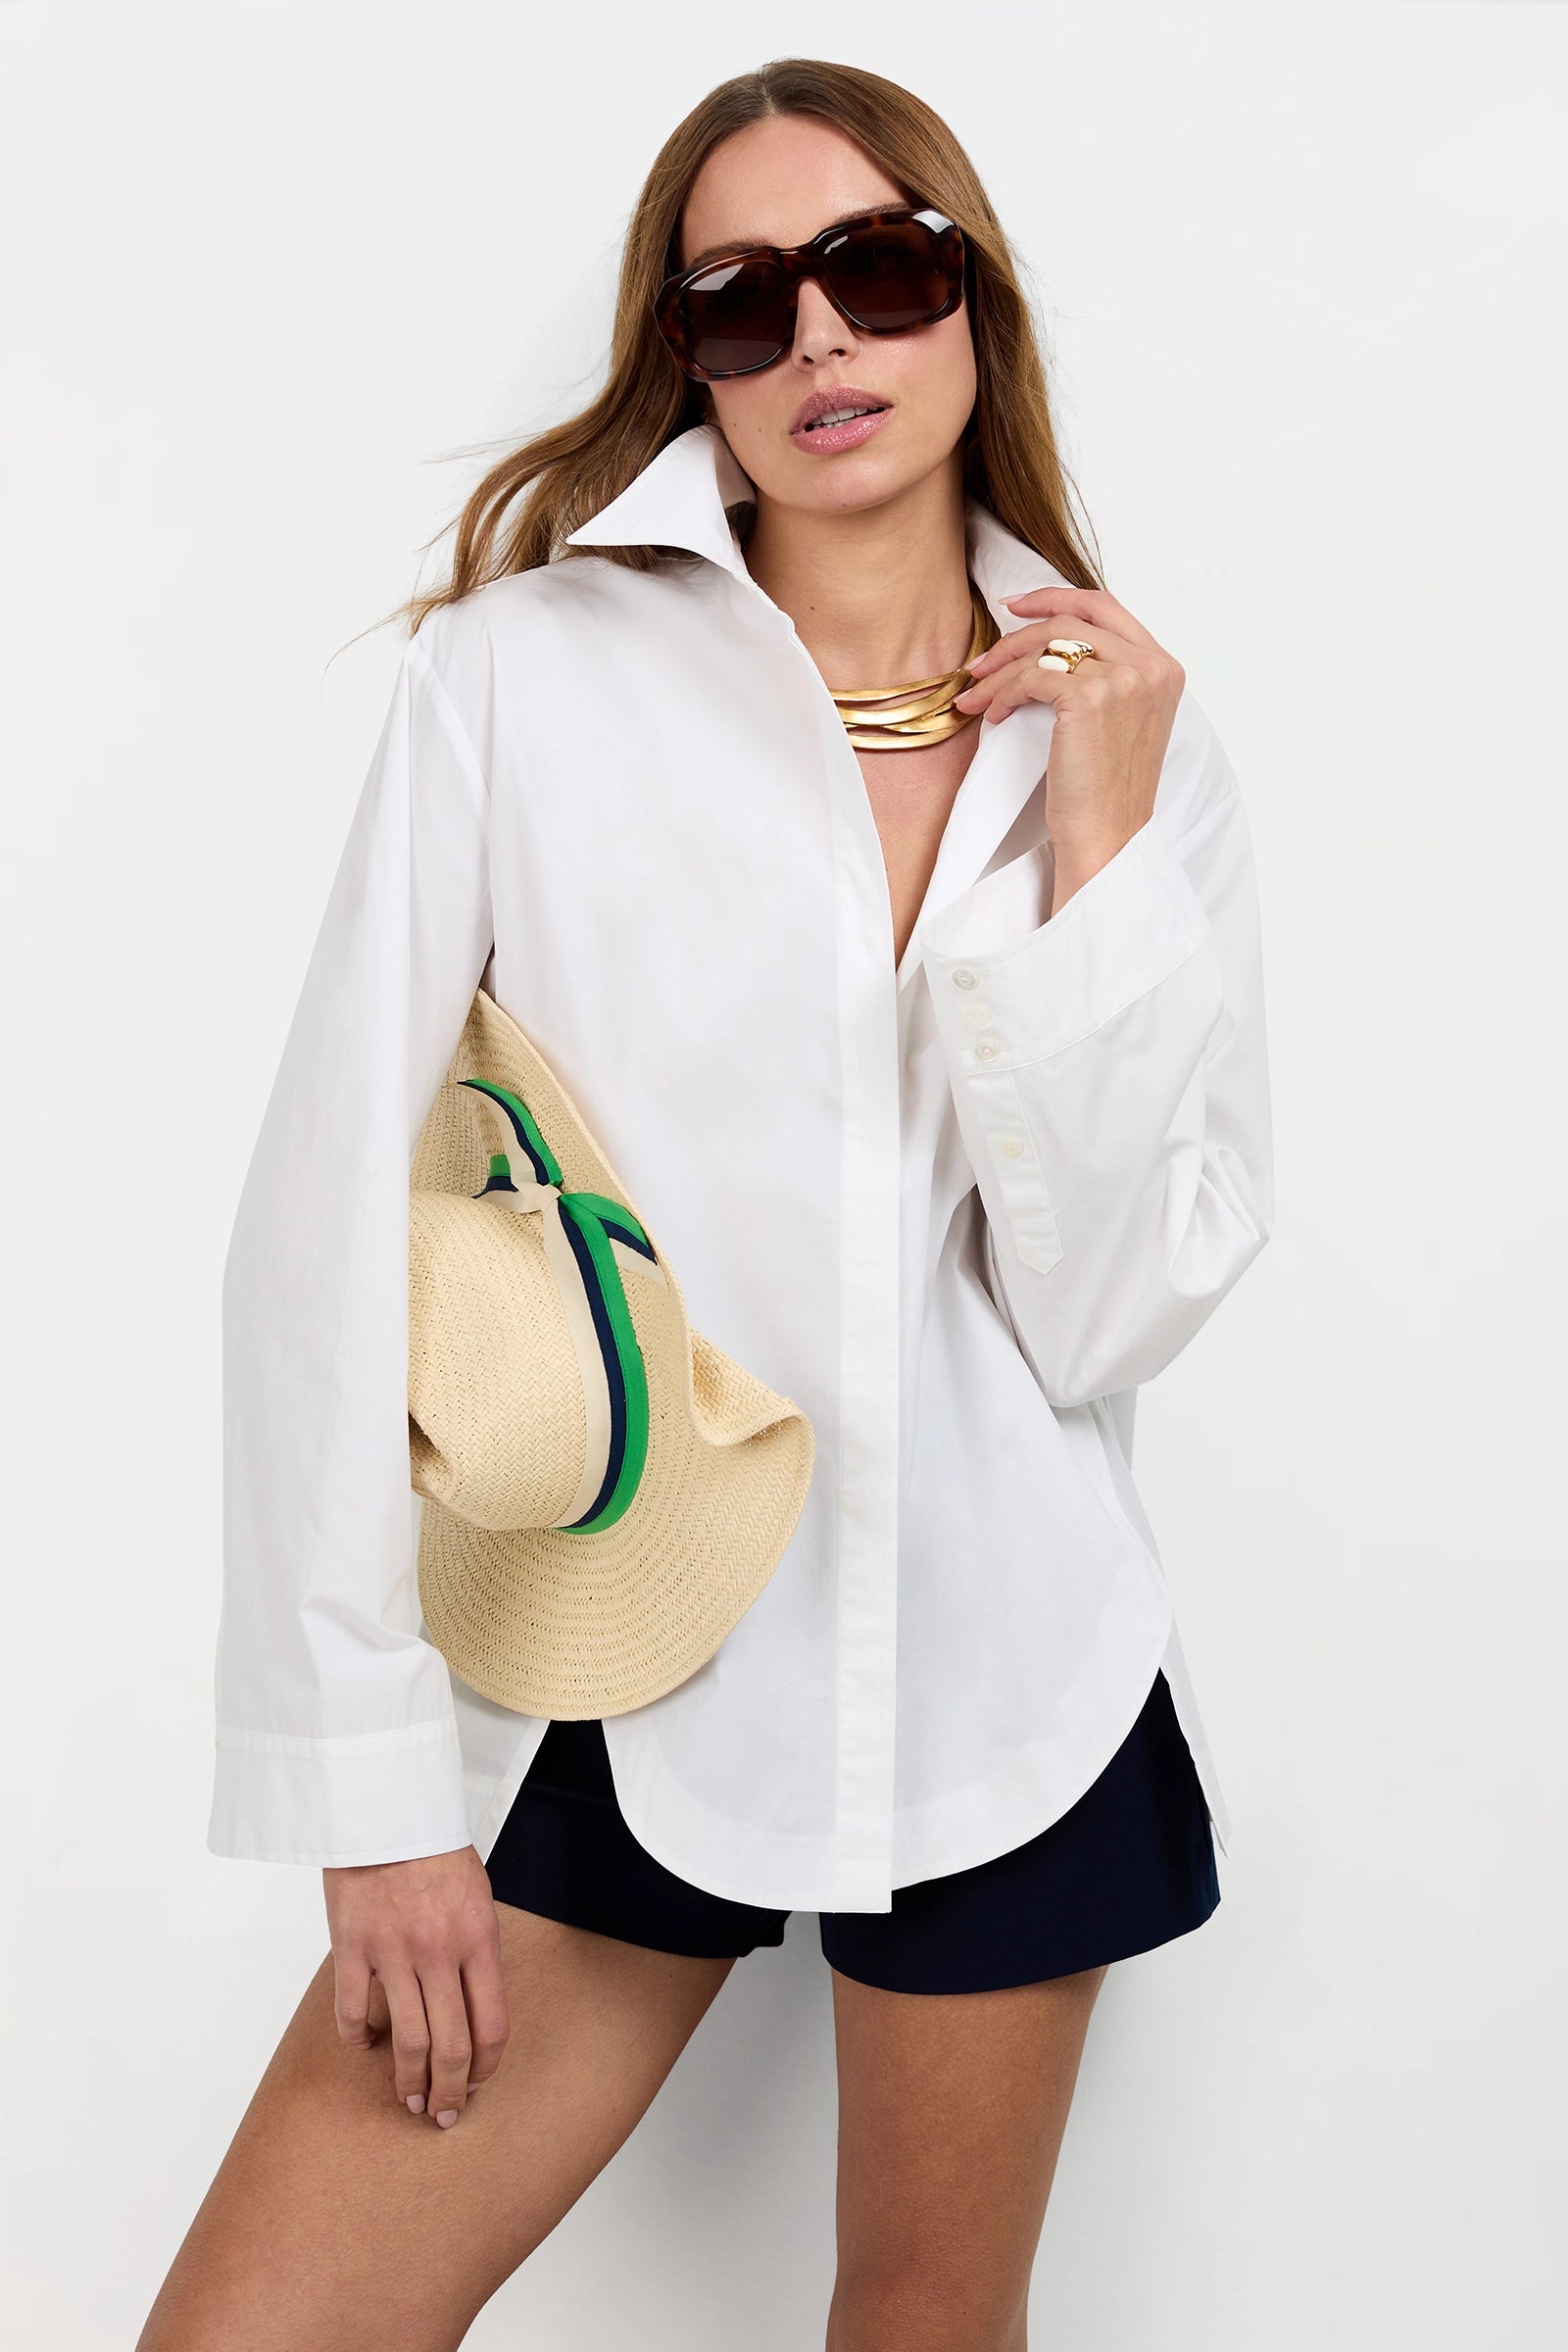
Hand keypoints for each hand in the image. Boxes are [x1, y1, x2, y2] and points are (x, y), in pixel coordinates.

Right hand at [323, 1843, 508, 2128]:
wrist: (387, 1809)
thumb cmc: (435, 1852)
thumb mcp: (476, 1897)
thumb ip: (477, 1951)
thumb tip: (474, 2008)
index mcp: (478, 1938)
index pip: (492, 2025)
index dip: (487, 2067)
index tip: (477, 2084)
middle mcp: (439, 1951)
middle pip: (451, 2046)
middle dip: (448, 2091)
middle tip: (442, 2114)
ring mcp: (393, 1951)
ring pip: (406, 2040)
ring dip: (407, 2080)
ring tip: (407, 2099)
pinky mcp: (352, 1947)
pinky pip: (353, 2011)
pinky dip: (358, 2039)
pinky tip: (364, 2047)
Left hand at [953, 586, 1185, 884]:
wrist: (1108, 837)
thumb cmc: (1107, 790)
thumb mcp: (1122, 721)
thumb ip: (1107, 676)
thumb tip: (1051, 645)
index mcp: (1163, 667)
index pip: (1106, 608)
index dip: (1057, 597)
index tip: (1018, 606)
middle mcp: (1150, 666)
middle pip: (1071, 620)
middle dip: (1018, 635)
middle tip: (983, 659)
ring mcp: (1124, 679)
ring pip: (1046, 648)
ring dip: (1001, 668)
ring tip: (977, 692)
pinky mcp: (1089, 699)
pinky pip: (1031, 679)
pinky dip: (1003, 694)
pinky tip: (992, 714)